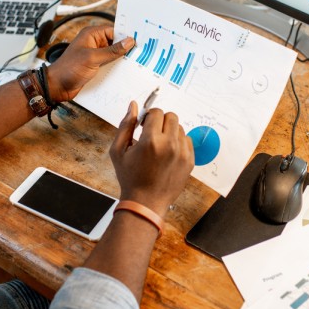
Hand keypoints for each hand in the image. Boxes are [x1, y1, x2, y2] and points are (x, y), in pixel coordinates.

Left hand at [46, 25, 133, 101]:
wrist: (57, 86)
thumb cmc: (69, 68)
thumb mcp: (93, 58)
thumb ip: (111, 50)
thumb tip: (128, 42)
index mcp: (91, 35)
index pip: (113, 31)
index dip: (125, 36)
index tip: (138, 42)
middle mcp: (93, 43)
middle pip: (114, 43)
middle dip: (125, 49)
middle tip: (139, 53)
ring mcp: (94, 55)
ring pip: (113, 54)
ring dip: (121, 59)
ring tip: (134, 63)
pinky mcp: (95, 66)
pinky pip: (109, 64)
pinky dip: (115, 67)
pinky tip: (124, 72)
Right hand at [109, 102, 194, 217]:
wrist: (146, 203)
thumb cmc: (129, 177)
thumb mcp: (118, 151)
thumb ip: (125, 125)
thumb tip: (133, 105)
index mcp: (150, 141)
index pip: (156, 112)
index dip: (148, 116)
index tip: (143, 125)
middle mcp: (169, 145)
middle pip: (171, 116)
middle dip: (160, 121)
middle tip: (152, 133)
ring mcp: (182, 153)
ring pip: (180, 128)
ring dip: (170, 131)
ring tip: (159, 146)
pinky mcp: (190, 161)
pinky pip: (187, 140)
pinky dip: (178, 142)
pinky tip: (168, 153)